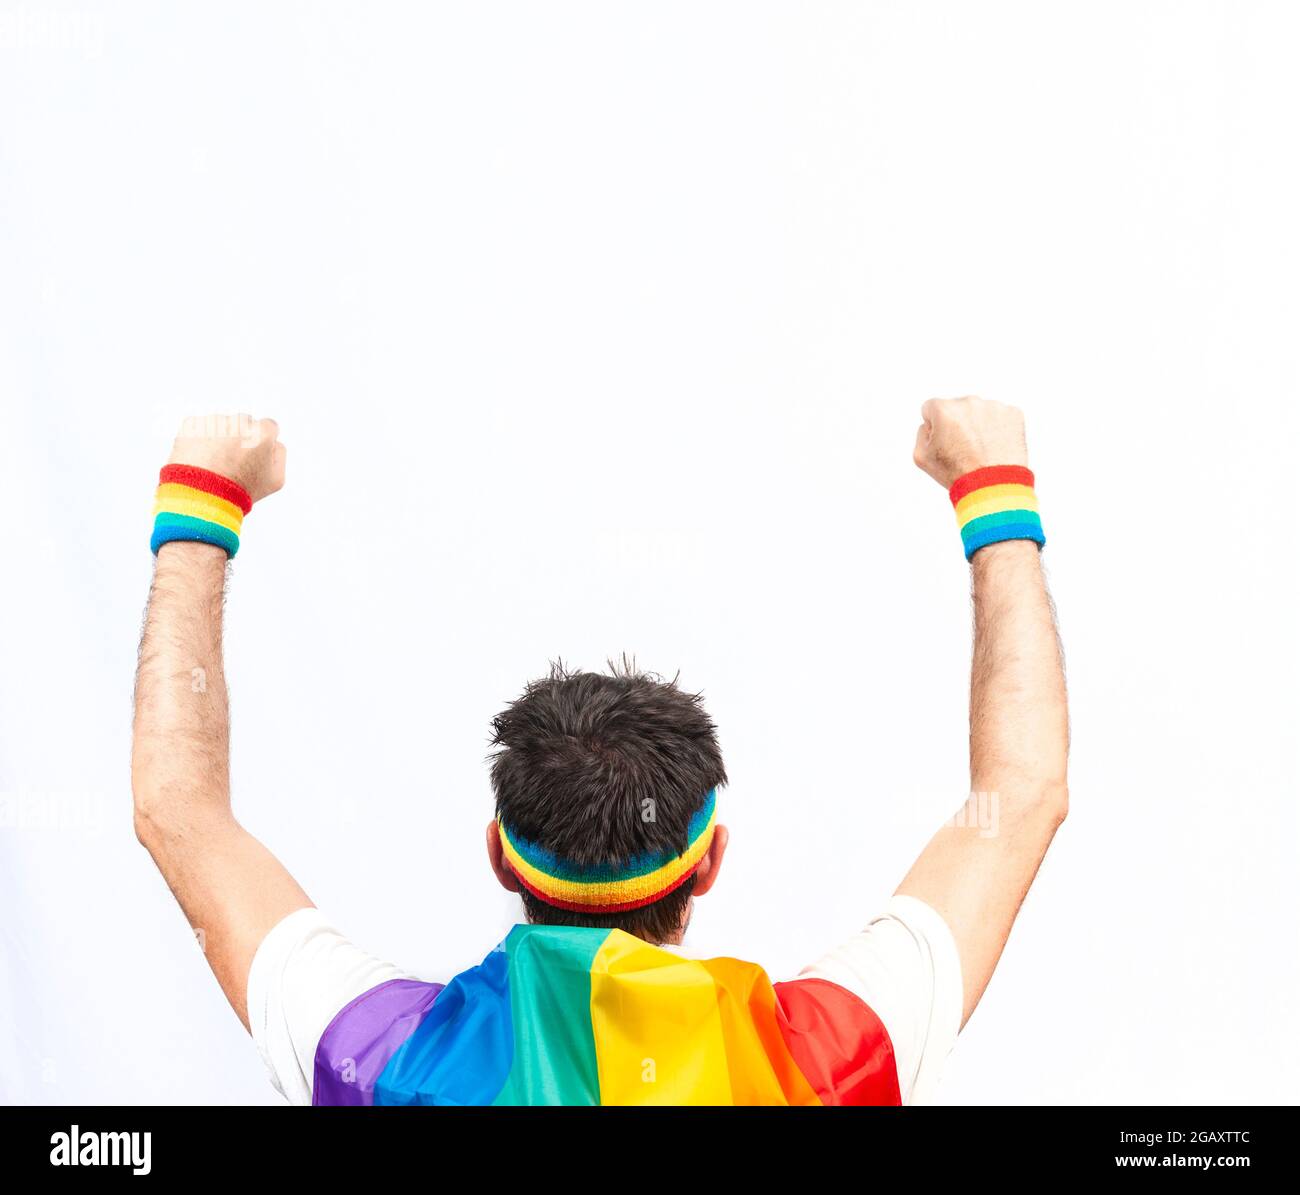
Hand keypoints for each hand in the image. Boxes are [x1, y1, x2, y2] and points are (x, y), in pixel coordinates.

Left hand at [167, 414, 285, 503]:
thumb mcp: (275, 480)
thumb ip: (279, 454)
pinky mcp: (191, 424)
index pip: (268, 427)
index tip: (253, 456)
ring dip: (218, 438)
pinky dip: (198, 440)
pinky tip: (199, 459)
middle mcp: (239, 421)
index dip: (261, 443)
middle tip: (232, 461)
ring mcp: (214, 421)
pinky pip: (198, 428)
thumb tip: (273, 442)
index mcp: (263, 432)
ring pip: (220, 425)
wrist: (202, 495)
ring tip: (213, 464)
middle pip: (243, 424)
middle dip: (240, 437)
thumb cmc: (240, 491)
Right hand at [913, 396, 1027, 489]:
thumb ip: (922, 433)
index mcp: (944, 409)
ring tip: (982, 450)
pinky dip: (999, 429)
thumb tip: (931, 424)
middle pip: (958, 408)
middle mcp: (969, 402)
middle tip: (964, 448)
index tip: (944, 442)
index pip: (931, 408)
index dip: (935, 427)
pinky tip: (996, 447)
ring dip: (979, 425)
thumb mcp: (921, 457)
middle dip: (959, 423)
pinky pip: (1001, 417)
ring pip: (981, 412)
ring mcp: (994, 406)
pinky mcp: (1014, 413)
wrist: (993, 487)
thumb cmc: (957, 473)